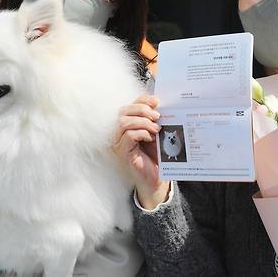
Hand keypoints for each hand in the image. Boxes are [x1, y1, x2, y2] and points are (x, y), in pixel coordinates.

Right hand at [113, 94, 169, 209]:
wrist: (157, 178)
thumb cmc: (156, 156)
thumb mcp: (157, 133)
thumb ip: (155, 119)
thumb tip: (159, 104)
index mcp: (128, 124)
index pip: (130, 104)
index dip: (143, 100)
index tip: (157, 101)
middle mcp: (119, 132)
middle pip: (123, 110)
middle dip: (142, 109)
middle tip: (157, 116)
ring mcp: (118, 143)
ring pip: (124, 122)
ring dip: (143, 122)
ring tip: (156, 128)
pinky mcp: (122, 152)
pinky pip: (128, 135)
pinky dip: (141, 133)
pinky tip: (150, 138)